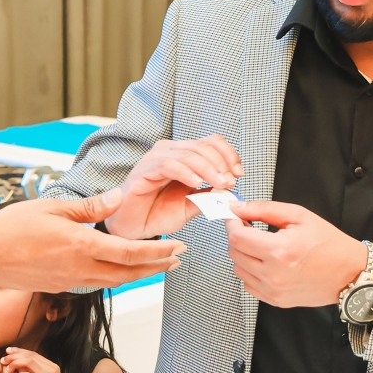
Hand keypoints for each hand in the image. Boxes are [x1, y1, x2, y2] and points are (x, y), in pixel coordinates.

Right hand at [0, 189, 184, 291]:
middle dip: (157, 267)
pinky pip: (94, 282)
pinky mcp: (59, 286)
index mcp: (82, 246)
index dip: (158, 252)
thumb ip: (89, 207)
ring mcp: (70, 281)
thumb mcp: (52, 208)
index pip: (130, 253)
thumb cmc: (11, 228)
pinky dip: (113, 276)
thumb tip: (118, 198)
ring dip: (137, 274)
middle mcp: (80, 269)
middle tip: (178, 260)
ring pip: (113, 281)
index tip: (178, 248)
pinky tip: (117, 269)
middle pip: (129, 273)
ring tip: (155, 266)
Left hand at [0, 348, 67, 372]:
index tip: (7, 352)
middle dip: (14, 356)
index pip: (33, 354)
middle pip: (30, 356)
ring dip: (14, 364)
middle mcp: (52, 370)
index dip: (19, 351)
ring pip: (28, 362)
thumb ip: (31, 372)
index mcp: (53, 367)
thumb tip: (17, 362)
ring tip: (7, 369)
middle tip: (3, 360)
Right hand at [105, 137, 244, 237]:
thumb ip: (210, 196)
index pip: (211, 142)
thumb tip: (231, 191)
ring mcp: (155, 158)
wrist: (133, 230)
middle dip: (221, 164)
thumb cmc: (157, 215)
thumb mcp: (192, 206)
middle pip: (202, 146)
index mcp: (183, 156)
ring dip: (208, 168)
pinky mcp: (143, 170)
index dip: (228, 154)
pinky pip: (168, 164)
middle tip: (230, 182)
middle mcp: (170, 152)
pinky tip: (196, 183)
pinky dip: (186, 172)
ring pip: (188, 153)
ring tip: (218, 184)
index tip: (239, 174)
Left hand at [224, 201, 367, 307]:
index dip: (232, 223)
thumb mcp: (299, 216)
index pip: (236, 237)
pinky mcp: (275, 300)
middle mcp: (273, 274)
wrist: (350, 273)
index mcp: (279, 251)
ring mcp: (273, 290)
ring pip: (238, 269)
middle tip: (249, 228)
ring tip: (260, 245)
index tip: (235, 217)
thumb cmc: (329, 244)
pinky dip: (250, 271)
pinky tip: (265, 262)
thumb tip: (238, 207)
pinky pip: (248, 284)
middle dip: (237, 237)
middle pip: (234, 253)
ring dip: (243, 254)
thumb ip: (264, 209)